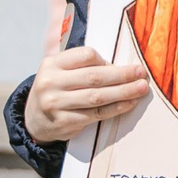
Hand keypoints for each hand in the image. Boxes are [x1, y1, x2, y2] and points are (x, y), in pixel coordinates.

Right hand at [24, 44, 149, 142]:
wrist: (35, 119)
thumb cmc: (58, 89)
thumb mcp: (61, 71)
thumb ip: (84, 66)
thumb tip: (122, 67)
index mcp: (52, 64)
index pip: (86, 55)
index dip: (107, 60)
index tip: (123, 64)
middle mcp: (50, 82)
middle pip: (94, 77)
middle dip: (123, 75)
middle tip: (142, 73)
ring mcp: (55, 103)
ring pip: (97, 97)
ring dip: (124, 92)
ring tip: (142, 88)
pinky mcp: (64, 121)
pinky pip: (96, 114)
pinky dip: (117, 108)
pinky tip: (130, 103)